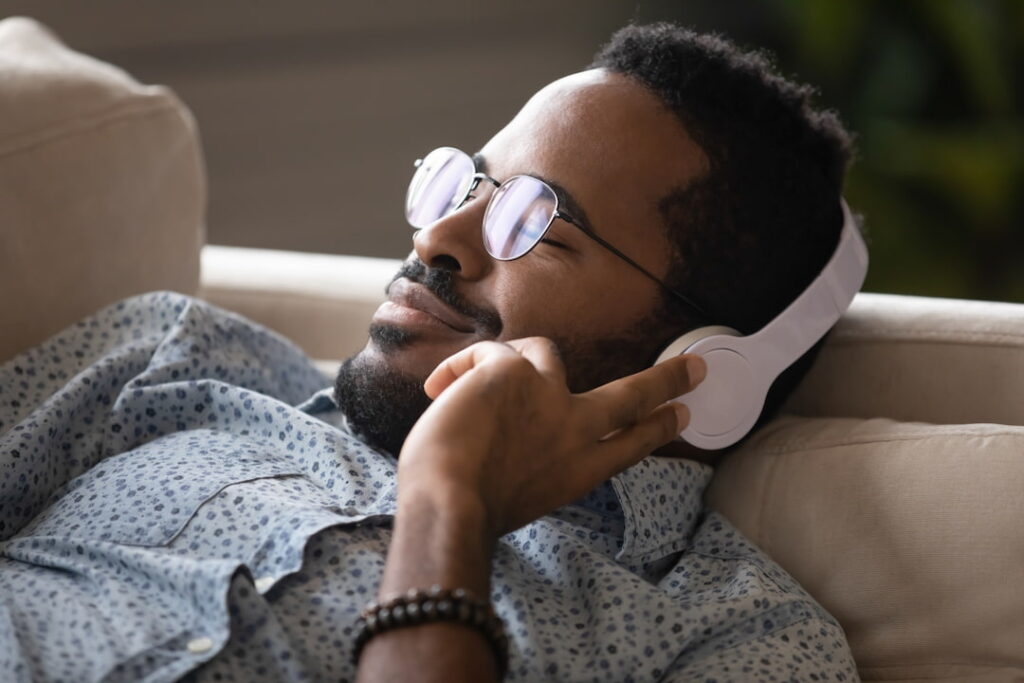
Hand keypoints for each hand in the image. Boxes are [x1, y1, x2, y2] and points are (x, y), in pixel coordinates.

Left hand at [396, 337, 705, 539]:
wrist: (449, 504)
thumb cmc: (465, 509)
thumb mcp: (517, 494)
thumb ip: (530, 461)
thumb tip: (507, 431)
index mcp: (578, 470)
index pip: (629, 444)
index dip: (657, 428)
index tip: (682, 415)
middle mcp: (574, 431)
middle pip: (633, 396)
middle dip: (666, 380)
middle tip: (693, 369)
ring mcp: (549, 394)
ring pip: (543, 351)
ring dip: (508, 362)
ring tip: (467, 387)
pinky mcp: (514, 369)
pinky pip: (487, 352)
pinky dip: (460, 368)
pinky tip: (439, 391)